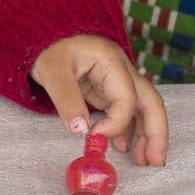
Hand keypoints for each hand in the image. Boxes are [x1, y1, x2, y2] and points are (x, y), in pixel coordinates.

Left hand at [31, 35, 168, 165]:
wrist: (38, 33)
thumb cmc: (46, 47)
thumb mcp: (52, 72)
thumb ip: (67, 101)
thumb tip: (81, 131)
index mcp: (111, 60)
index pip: (126, 97)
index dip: (117, 122)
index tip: (96, 137)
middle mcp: (121, 69)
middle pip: (149, 102)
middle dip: (156, 132)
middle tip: (155, 161)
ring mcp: (116, 79)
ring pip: (141, 108)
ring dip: (145, 133)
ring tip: (142, 160)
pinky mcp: (106, 88)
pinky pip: (124, 110)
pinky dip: (127, 128)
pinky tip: (122, 145)